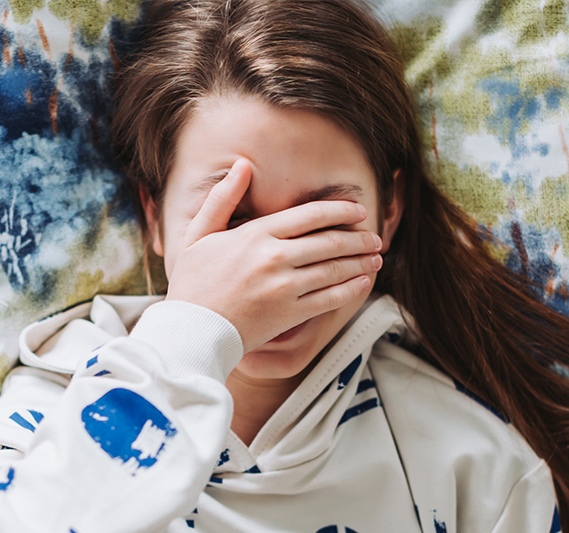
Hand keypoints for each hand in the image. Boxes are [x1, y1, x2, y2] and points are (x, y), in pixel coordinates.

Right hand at [162, 158, 382, 351]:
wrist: (192, 331)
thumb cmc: (192, 284)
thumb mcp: (198, 234)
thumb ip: (221, 199)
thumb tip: (242, 165)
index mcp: (255, 235)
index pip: (309, 215)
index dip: (339, 210)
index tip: (357, 210)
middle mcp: (274, 258)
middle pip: (328, 241)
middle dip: (357, 238)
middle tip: (373, 237)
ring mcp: (284, 287)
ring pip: (334, 269)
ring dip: (360, 262)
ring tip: (376, 258)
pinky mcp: (289, 313)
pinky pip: (329, 298)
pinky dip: (350, 289)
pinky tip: (363, 282)